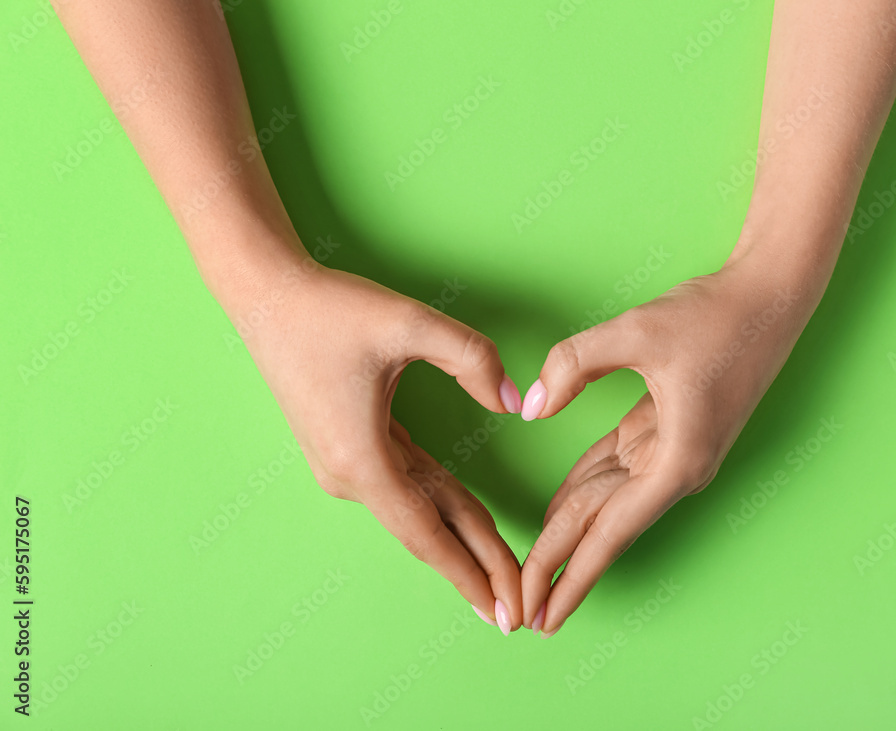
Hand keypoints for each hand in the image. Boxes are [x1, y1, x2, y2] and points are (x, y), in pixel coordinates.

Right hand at [230, 249, 523, 632]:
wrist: (268, 295)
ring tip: (497, 573)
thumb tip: (513, 401)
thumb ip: (472, 358)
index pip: (429, 533)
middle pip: (428, 529)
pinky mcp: (347, 446)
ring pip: (418, 507)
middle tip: (516, 611)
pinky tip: (461, 520)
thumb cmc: (332, 310)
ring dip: (458, 538)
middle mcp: (350, 474)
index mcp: (362, 460)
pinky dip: (437, 504)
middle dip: (475, 567)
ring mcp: (345, 464)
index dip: (471, 570)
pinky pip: (404, 483)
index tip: (504, 610)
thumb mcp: (409, 323)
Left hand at [519, 255, 816, 634]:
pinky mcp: (668, 430)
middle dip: (560, 566)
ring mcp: (673, 452)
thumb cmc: (714, 316)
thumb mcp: (636, 331)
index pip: (607, 531)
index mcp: (676, 461)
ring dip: (571, 535)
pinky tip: (556, 508)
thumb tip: (532, 406)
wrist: (769, 296)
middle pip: (602, 525)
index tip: (539, 614)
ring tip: (536, 570)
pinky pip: (616, 468)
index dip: (568, 572)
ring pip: (607, 500)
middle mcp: (676, 468)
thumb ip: (575, 364)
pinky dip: (584, 488)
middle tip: (520, 609)